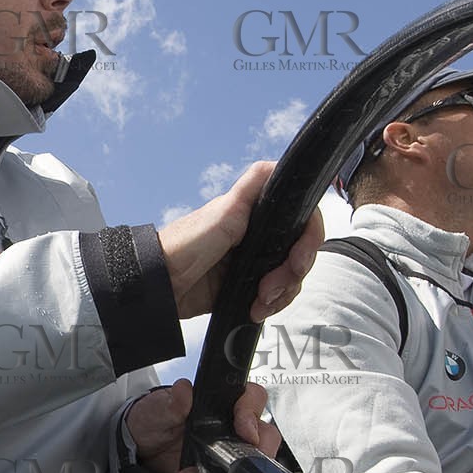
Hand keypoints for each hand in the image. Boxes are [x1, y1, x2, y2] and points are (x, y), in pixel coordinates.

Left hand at [125, 379, 280, 472]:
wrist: (141, 448)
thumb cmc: (154, 419)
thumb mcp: (158, 408)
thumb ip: (173, 402)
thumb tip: (184, 390)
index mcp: (222, 402)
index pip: (252, 399)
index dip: (252, 415)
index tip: (245, 431)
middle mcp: (233, 427)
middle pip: (265, 438)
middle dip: (253, 459)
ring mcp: (231, 452)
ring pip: (250, 467)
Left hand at [157, 160, 323, 320]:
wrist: (163, 285)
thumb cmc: (186, 244)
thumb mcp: (225, 210)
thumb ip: (253, 186)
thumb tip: (278, 165)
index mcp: (257, 214)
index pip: (303, 222)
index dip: (309, 239)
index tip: (297, 256)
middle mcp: (260, 237)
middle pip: (301, 252)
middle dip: (293, 272)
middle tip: (272, 282)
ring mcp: (255, 263)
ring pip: (292, 277)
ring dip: (282, 291)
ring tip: (260, 298)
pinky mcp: (248, 287)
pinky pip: (277, 296)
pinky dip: (271, 303)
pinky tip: (255, 307)